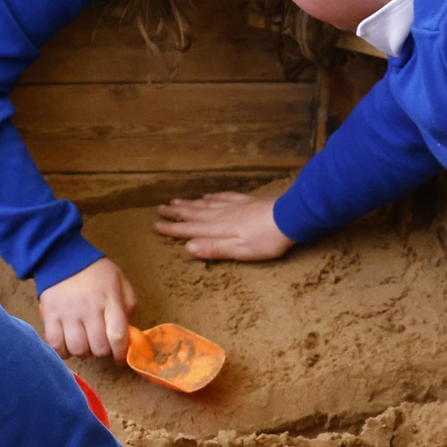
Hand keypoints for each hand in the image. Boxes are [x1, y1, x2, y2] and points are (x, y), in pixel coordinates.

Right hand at [37, 257, 136, 359]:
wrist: (62, 255)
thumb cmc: (94, 271)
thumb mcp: (120, 282)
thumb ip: (127, 307)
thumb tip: (126, 331)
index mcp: (110, 301)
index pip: (118, 337)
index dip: (120, 353)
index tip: (119, 358)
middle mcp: (89, 310)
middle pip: (98, 347)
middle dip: (102, 351)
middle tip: (100, 345)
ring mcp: (68, 313)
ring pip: (77, 349)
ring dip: (83, 352)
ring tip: (83, 344)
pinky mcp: (50, 315)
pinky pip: (55, 343)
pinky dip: (62, 351)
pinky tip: (67, 346)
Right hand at [154, 192, 296, 260]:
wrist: (291, 217)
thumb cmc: (267, 240)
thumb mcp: (240, 250)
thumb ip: (214, 248)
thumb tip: (187, 248)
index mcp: (218, 229)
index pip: (190, 229)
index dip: (172, 228)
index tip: (155, 225)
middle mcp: (221, 216)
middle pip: (194, 214)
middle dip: (176, 213)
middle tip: (160, 209)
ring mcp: (234, 207)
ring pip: (206, 204)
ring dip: (189, 203)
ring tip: (176, 201)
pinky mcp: (246, 202)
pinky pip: (223, 197)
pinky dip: (212, 197)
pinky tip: (207, 195)